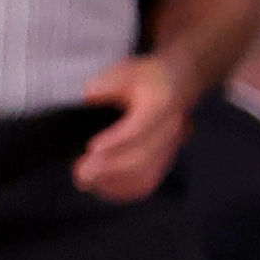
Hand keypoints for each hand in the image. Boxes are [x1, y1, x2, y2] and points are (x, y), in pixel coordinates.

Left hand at [74, 52, 203, 201]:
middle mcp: (171, 130)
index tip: (92, 148)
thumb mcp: (124, 70)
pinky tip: (102, 188)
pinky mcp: (166, 160)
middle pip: (143, 155)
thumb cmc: (148, 78)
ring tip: (85, 181)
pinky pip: (148, 182)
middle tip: (81, 172)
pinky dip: (125, 189)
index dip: (116, 141)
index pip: (140, 127)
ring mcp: (171, 147)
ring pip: (148, 174)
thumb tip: (88, 97)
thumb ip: (105, 84)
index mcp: (162, 105)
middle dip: (110, 167)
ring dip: (115, 182)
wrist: (179, 83)